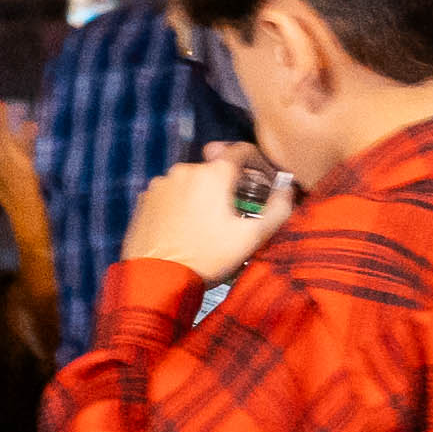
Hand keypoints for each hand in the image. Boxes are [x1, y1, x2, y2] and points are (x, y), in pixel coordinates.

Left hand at [122, 141, 284, 285]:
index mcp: (214, 174)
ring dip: (204, 196)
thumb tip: (287, 191)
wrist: (156, 279)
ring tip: (208, 225)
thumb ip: (278, 210)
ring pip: (192, 182)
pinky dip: (182, 204)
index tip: (265, 180)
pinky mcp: (145, 199)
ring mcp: (161, 183)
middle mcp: (185, 170)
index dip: (258, 163)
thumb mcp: (251, 238)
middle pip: (216, 170)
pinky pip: (171, 194)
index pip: (242, 151)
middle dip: (229, 186)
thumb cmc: (205, 259)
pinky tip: (186, 227)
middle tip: (237, 213)